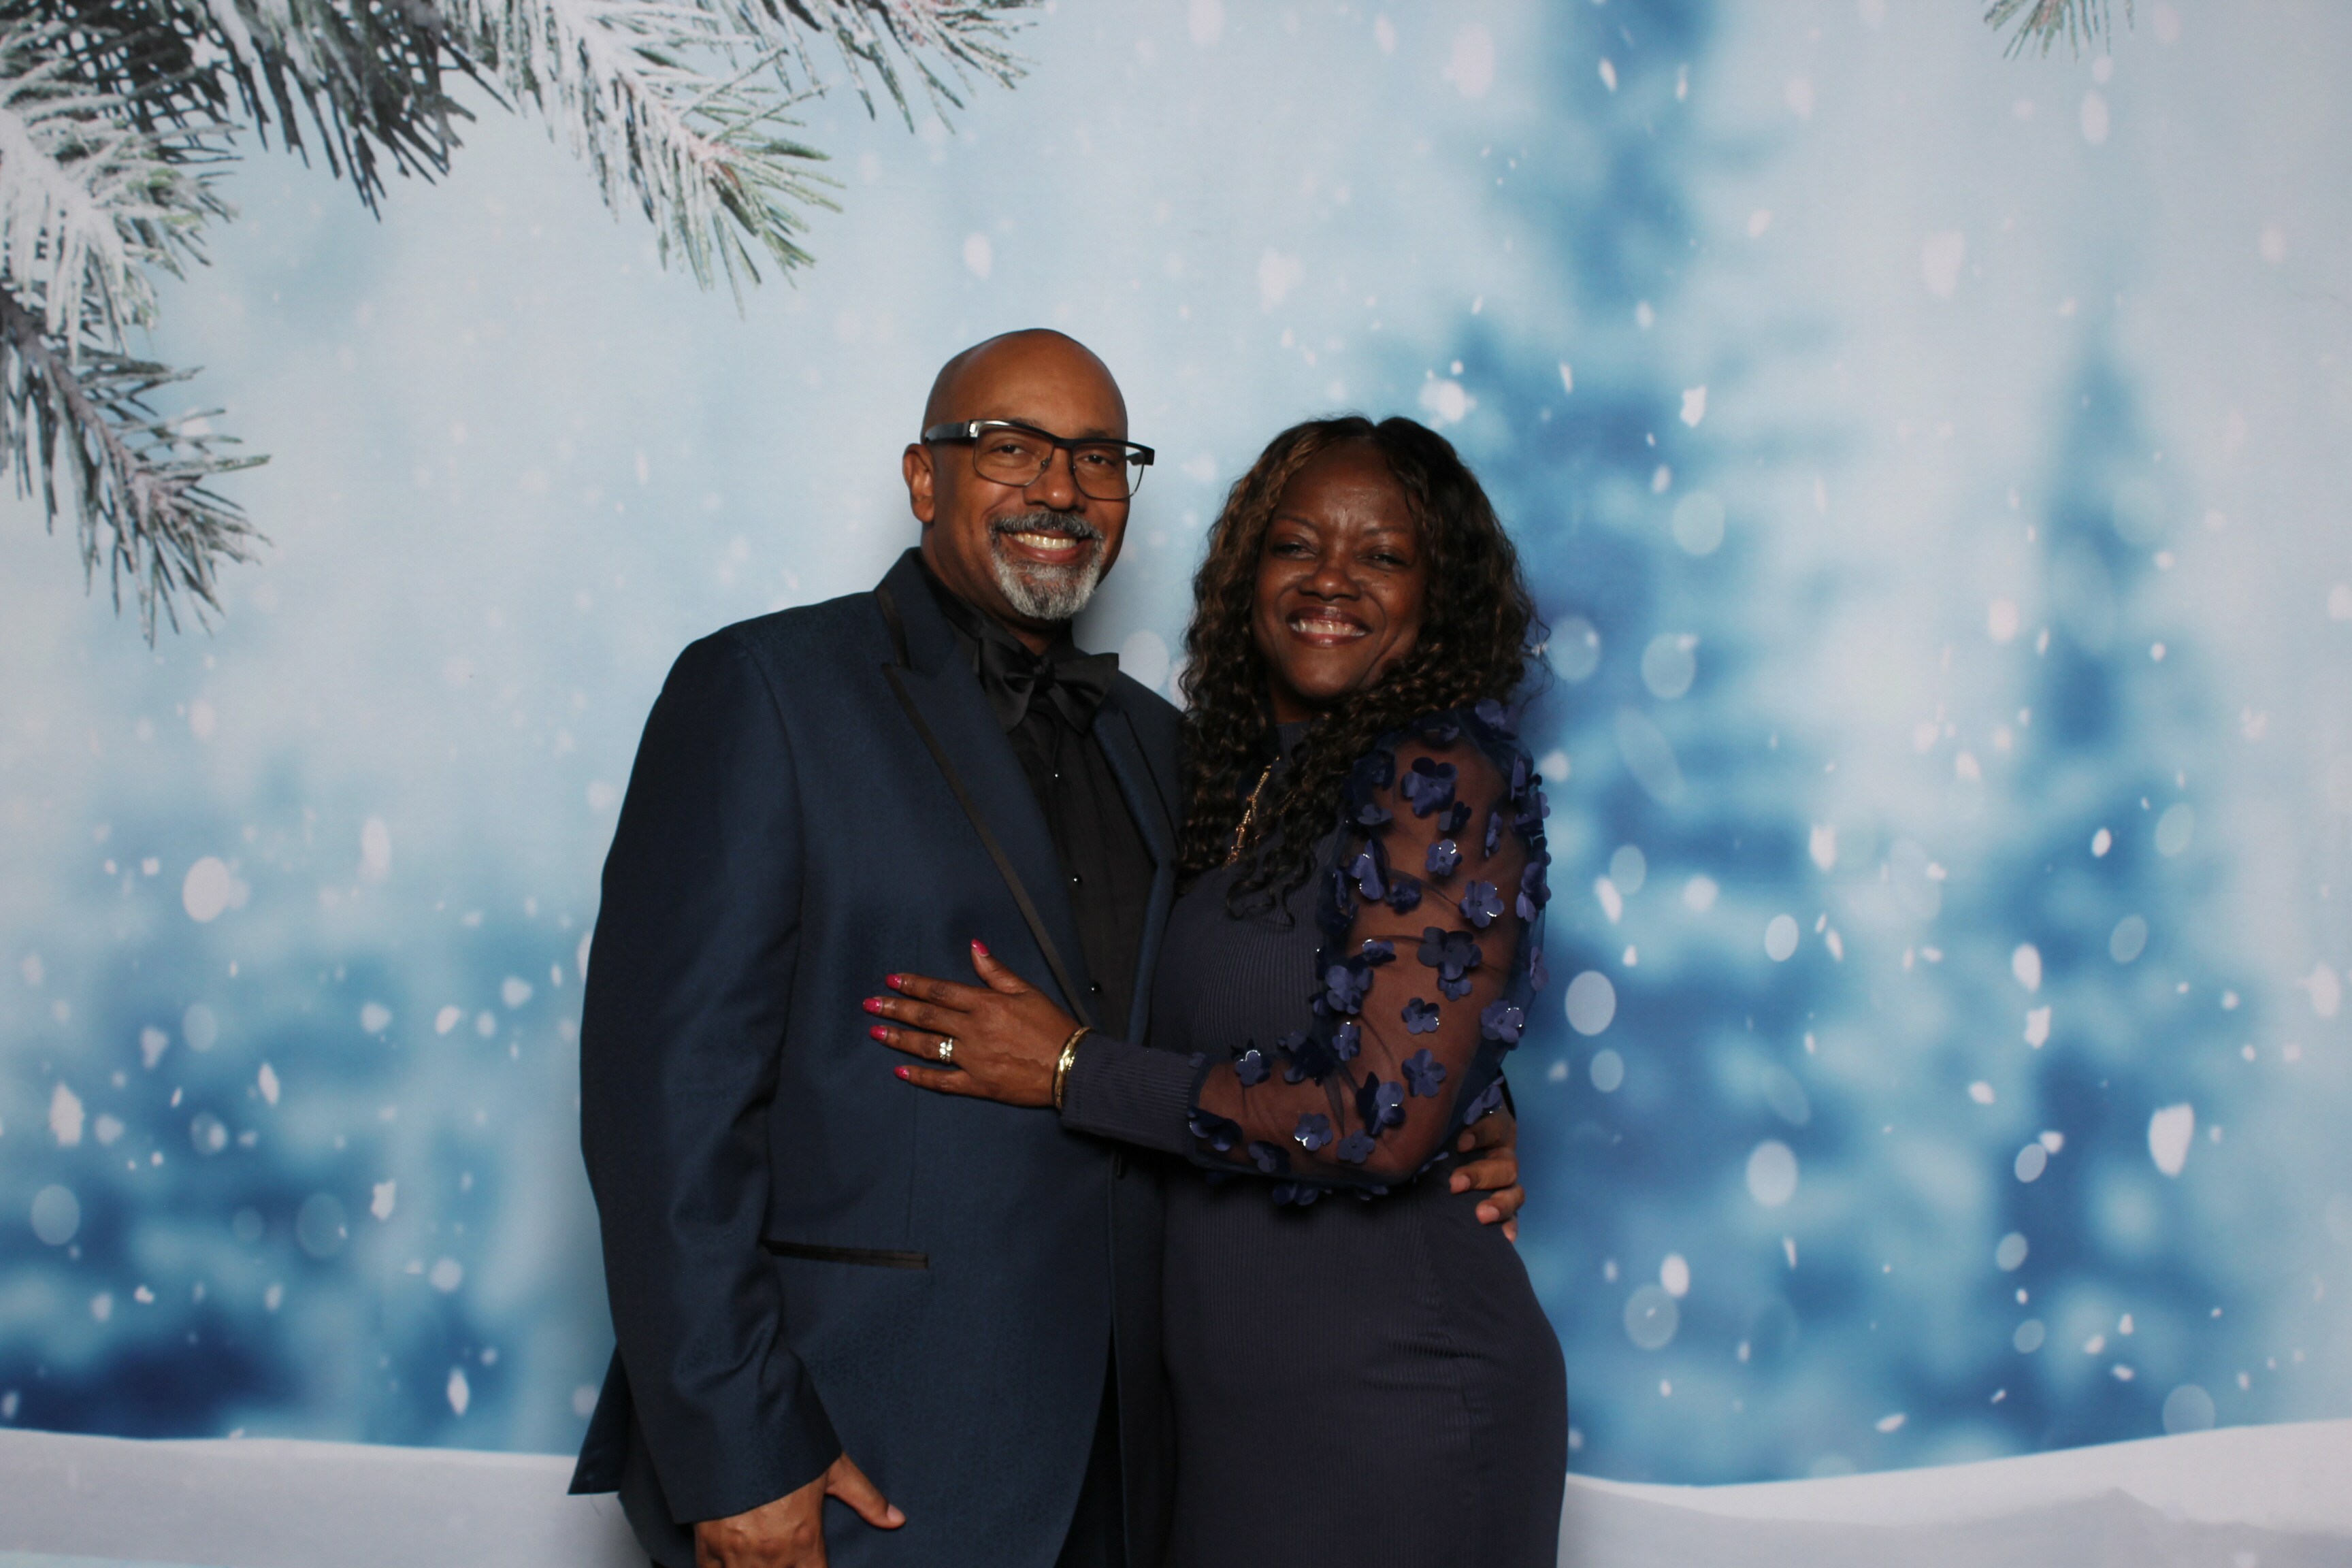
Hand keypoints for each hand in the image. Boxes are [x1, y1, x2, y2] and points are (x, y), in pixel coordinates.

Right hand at [693, 1452, 901, 1567]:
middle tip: (788, 1558)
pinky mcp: (707, 1542)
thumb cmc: (787, 1441)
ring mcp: (736, 1551)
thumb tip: (897, 1519)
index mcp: (803, 1539)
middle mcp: (770, 1553)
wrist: (737, 1420)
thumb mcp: (833, 1468)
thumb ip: (866, 1499)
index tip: (814, 1566)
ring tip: (767, 1560)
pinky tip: (735, 1565)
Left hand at [866, 942, 1077, 1107]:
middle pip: (926, 1017)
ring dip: (899, 1039)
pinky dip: (920, 1076)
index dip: (913, 984)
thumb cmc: (1053, 1027)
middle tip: (871, 1004)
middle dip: (895, 1009)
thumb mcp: (1027, 991)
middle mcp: (974, 1031)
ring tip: (876, 1033)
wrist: (1072, 1067)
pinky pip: (942, 1081)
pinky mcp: (978, 1084)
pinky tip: (900, 1071)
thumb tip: (974, 947)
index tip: (891, 980)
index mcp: (986, 1005)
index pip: (940, 990)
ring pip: (927, 1047)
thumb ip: (996, 971)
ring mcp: (973, 1059)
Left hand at [1449, 1107, 1523, 1241]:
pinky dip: (1509, 1227)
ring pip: (1514, 1193)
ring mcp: (1507, 1184)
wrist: (1458, 1149)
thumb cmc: (1452, 1133)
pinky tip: (1505, 1238)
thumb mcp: (1450, 1124)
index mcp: (1494, 1132)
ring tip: (1482, 1215)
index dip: (1480, 1135)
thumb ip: (1440, 1127)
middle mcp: (1503, 1158)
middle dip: (1480, 1175)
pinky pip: (1513, 1217)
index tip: (1460, 1144)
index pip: (1492, 1127)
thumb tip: (1414, 1133)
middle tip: (1456, 1184)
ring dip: (1499, 1204)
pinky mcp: (1505, 1205)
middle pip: (1504, 1166)